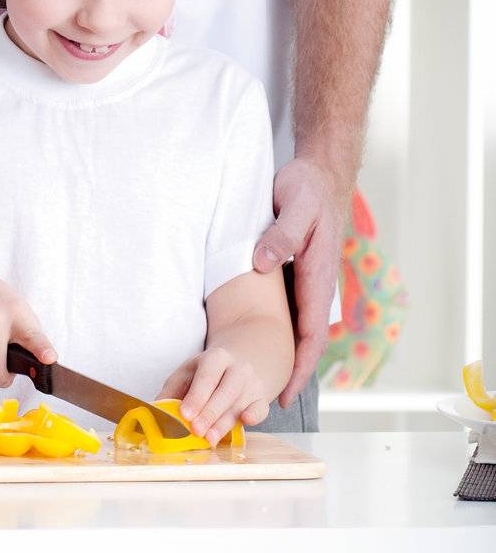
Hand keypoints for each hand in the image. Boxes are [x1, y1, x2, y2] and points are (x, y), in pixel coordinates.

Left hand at [157, 348, 267, 442]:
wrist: (240, 363)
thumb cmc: (208, 373)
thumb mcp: (188, 373)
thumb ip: (172, 390)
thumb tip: (155, 409)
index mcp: (216, 357)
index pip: (207, 376)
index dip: (196, 396)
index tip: (185, 413)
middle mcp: (238, 368)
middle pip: (225, 391)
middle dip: (209, 413)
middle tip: (196, 430)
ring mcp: (253, 384)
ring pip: (240, 403)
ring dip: (224, 422)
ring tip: (209, 438)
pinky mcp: (262, 399)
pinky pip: (261, 409)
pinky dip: (255, 415)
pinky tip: (246, 422)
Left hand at [253, 155, 345, 406]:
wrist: (319, 174)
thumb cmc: (308, 190)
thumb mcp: (295, 207)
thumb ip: (281, 235)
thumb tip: (263, 264)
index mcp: (319, 276)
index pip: (311, 333)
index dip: (299, 366)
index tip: (285, 394)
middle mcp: (316, 285)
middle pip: (304, 339)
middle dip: (287, 371)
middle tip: (261, 400)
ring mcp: (307, 280)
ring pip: (296, 326)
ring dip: (281, 353)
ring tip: (255, 379)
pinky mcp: (296, 271)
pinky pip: (288, 307)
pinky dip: (276, 328)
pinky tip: (256, 338)